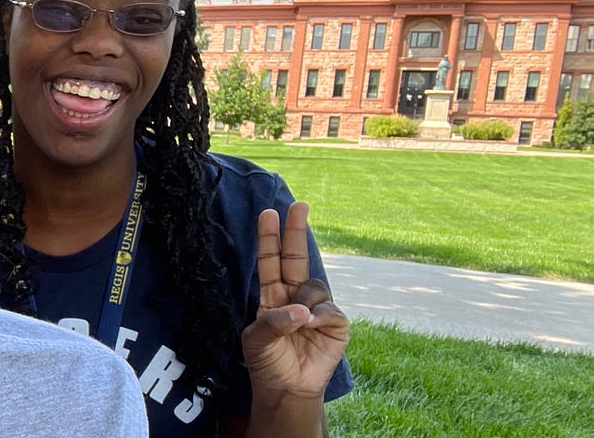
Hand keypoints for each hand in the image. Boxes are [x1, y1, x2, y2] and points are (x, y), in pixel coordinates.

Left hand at [241, 202, 348, 399]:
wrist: (286, 388)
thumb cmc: (267, 362)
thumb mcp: (257, 340)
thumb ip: (273, 321)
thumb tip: (302, 312)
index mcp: (272, 295)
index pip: (270, 261)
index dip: (270, 238)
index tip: (267, 214)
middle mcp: (295, 296)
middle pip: (296, 257)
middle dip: (296, 231)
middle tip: (298, 205)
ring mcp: (317, 308)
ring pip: (314, 286)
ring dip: (302, 302)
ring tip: (296, 324)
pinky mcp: (336, 324)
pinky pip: (329, 309)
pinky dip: (318, 317)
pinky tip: (309, 326)